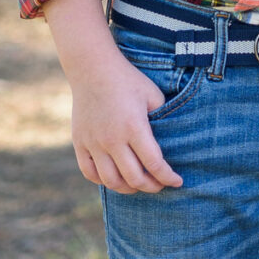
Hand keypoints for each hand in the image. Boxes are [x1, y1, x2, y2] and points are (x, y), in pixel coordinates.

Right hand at [43, 0, 182, 192]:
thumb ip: (163, 119)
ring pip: (111, 181)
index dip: (168, 177)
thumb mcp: (153, 95)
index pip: (155, 164)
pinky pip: (90, 172)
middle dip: (152, 187)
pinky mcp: (79, 142)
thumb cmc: (127, 80)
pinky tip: (115, 177)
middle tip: (160, 185)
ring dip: (128, 188)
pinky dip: (103, 181)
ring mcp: (93, 143)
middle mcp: (112, 139)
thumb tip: (173, 141)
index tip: (178, 181)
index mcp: (134, 127)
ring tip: (138, 184)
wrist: (92, 69)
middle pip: (134, 178)